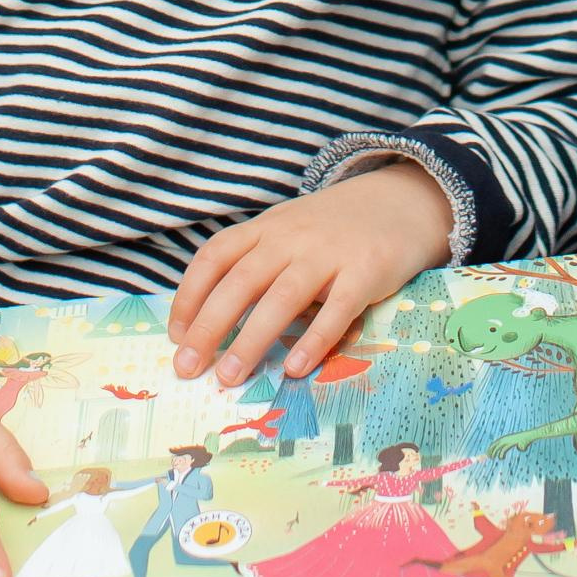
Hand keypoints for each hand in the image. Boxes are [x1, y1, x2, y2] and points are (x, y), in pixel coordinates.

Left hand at [168, 161, 453, 391]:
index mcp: (266, 228)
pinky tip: (296, 368)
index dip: (190, 295)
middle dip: (209, 327)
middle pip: (241, 281)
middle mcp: (291, 238)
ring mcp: (329, 254)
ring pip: (283, 298)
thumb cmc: (333, 228)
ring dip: (252, 339)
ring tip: (230, 376)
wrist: (400, 200)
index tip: (176, 335)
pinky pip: (337, 309)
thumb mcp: (287, 231)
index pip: (215, 256)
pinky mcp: (366, 272)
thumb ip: (254, 263)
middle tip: (188, 368)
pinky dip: (314, 339)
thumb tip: (208, 321)